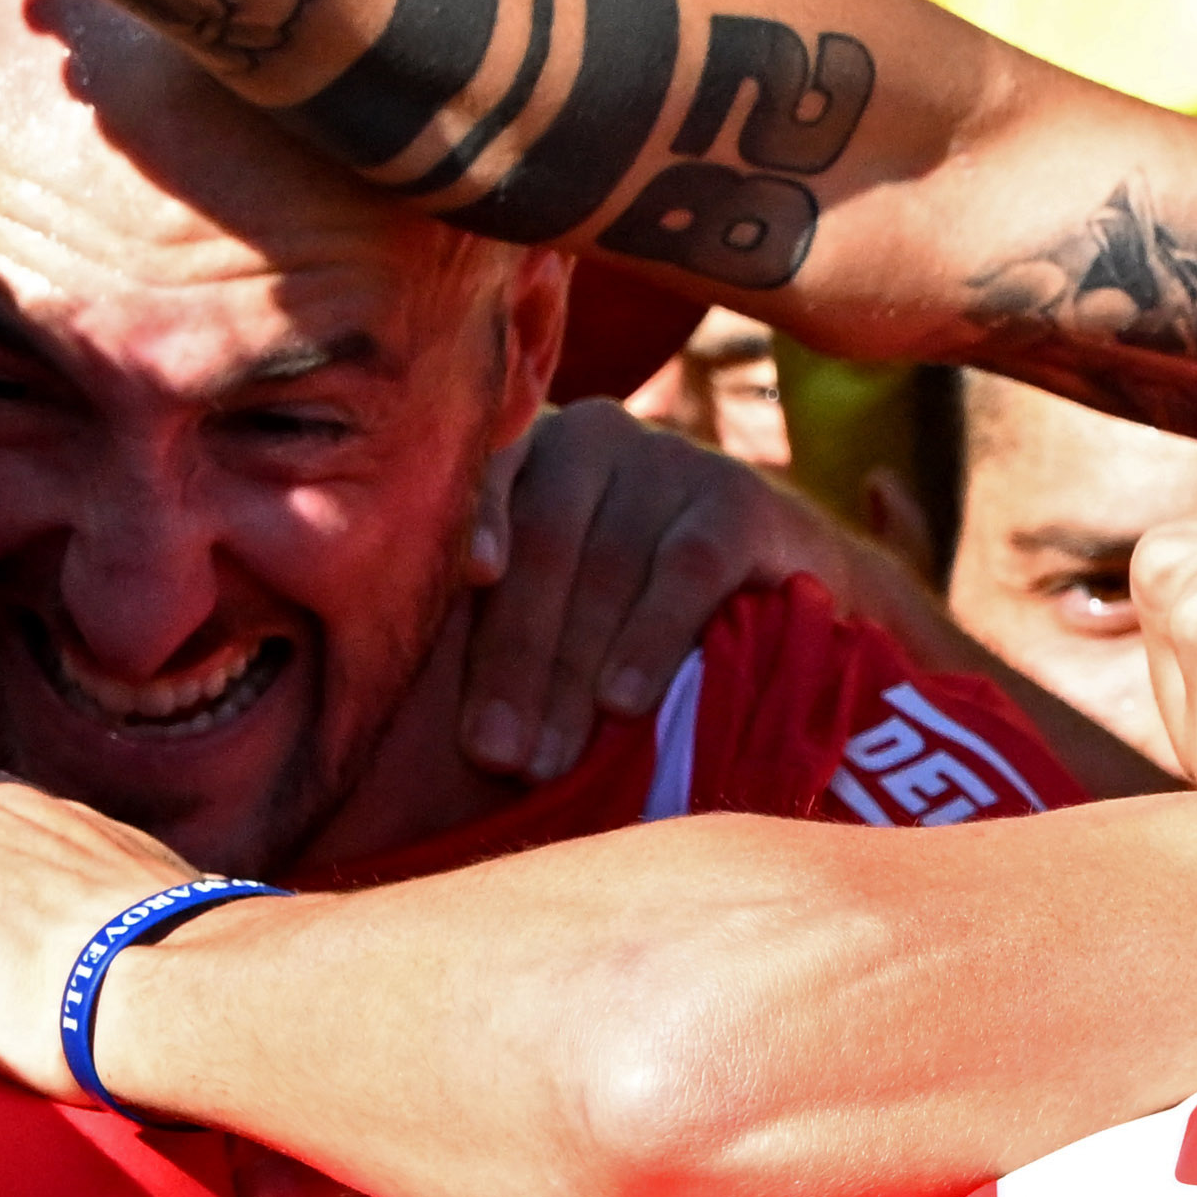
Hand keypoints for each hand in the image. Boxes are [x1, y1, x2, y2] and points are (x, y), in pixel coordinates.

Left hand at [459, 400, 837, 784]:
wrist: (779, 606)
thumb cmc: (622, 623)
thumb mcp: (548, 612)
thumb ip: (485, 628)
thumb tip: (418, 710)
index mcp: (526, 451)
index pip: (486, 476)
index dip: (476, 522)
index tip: (470, 581)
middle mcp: (591, 436)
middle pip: (543, 543)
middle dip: (515, 659)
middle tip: (495, 754)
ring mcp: (669, 457)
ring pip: (607, 563)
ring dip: (572, 672)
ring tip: (547, 760)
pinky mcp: (739, 496)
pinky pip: (687, 567)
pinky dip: (652, 636)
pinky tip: (624, 700)